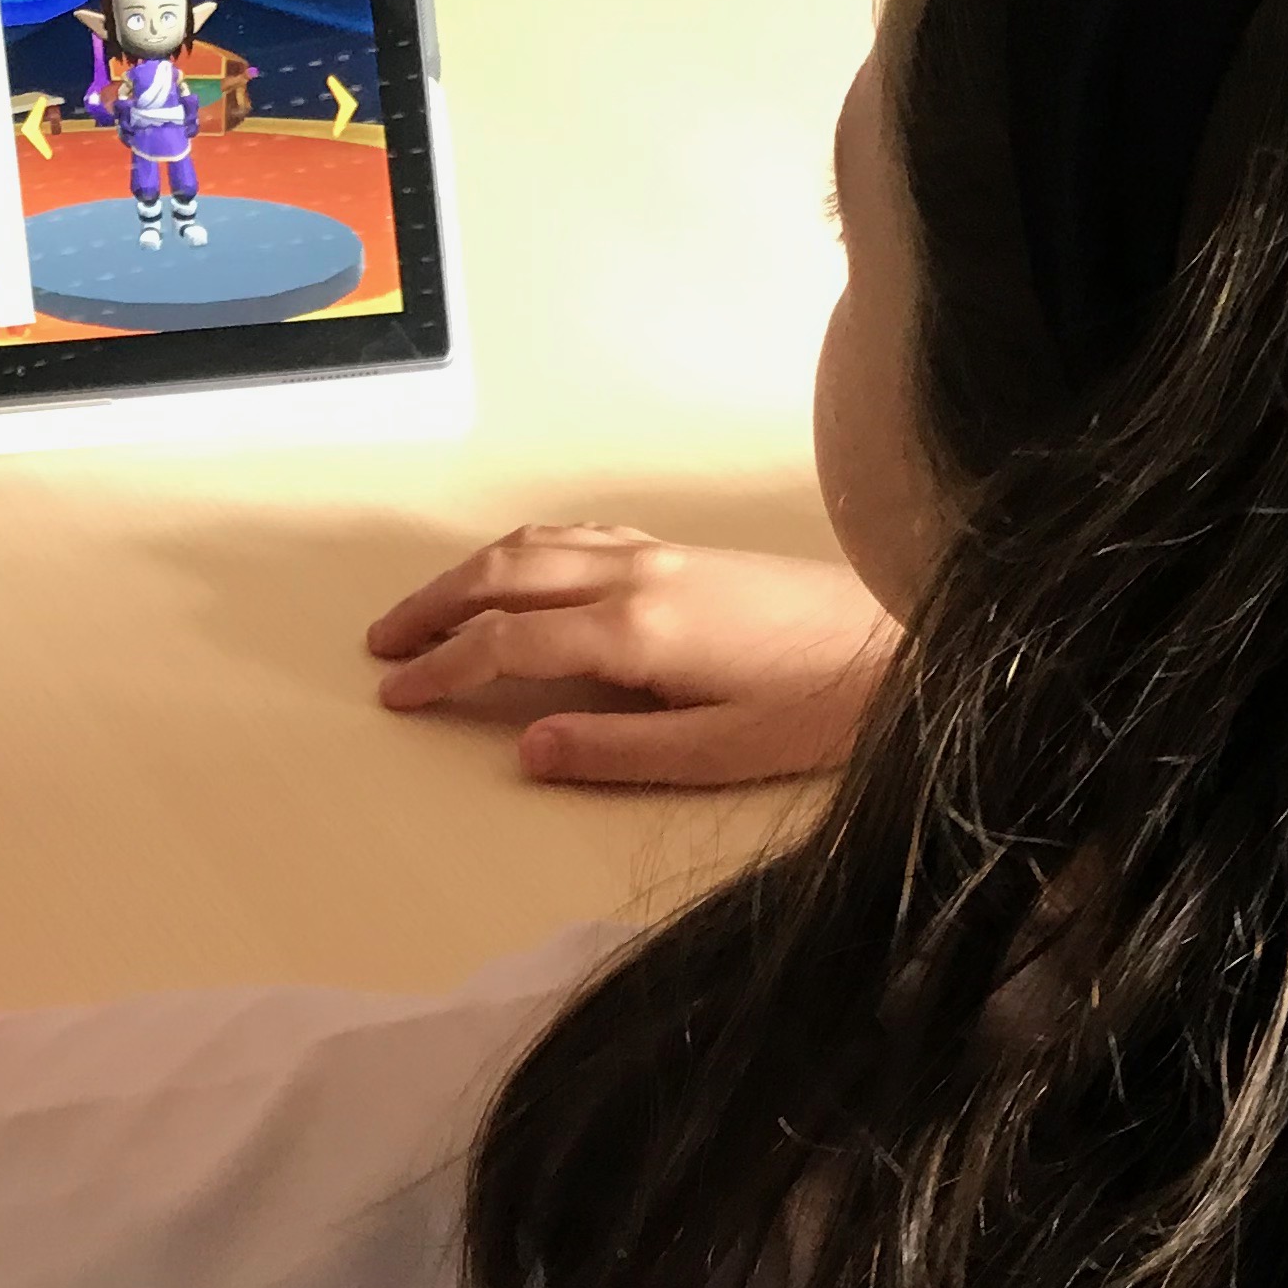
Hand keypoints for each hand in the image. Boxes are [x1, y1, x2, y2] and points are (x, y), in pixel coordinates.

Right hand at [366, 525, 899, 785]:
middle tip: (381, 646)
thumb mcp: (719, 753)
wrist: (906, 644)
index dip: (442, 669)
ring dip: (469, 572)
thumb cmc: (819, 709)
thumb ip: (616, 751)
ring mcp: (659, 553)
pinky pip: (577, 534)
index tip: (395, 696)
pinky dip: (523, 548)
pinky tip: (516, 568)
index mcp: (635, 630)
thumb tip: (526, 748)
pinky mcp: (683, 550)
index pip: (507, 643)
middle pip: (502, 575)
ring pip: (535, 543)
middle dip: (432, 607)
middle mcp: (636, 575)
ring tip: (426, 609)